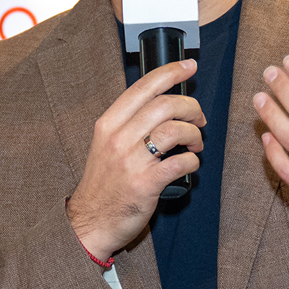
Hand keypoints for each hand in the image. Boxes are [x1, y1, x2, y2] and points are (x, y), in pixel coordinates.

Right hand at [66, 58, 205, 258]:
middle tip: (198, 119)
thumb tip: (164, 103)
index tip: (189, 66)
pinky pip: (180, 162)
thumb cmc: (104, 182)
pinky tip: (190, 164)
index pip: (143, 88)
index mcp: (108, 124)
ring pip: (174, 130)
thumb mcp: (106, 144)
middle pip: (164, 105)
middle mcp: (118, 139)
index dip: (170, 72)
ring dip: (194, 134)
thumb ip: (129, 123)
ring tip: (196, 143)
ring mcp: (131, 162)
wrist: (90, 221)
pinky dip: (193, 161)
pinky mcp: (145, 185)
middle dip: (191, 107)